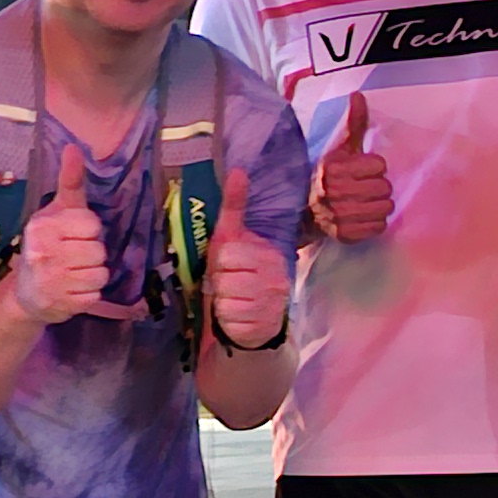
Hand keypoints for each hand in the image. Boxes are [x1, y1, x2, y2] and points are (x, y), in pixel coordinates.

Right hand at [8, 138, 109, 323]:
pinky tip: (72, 290)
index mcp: (43, 226)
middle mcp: (43, 252)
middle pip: (98, 250)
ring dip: (93, 275)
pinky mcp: (61, 304)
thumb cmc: (48, 245)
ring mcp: (51, 281)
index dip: (89, 231)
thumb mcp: (57, 211)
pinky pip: (95, 295)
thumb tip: (73, 146)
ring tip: (74, 274)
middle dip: (92, 254)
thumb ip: (69, 181)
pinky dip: (89, 294)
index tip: (74, 235)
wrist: (26, 294)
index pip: (91, 224)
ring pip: (101, 274)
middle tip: (73, 257)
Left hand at [204, 162, 288, 347]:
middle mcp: (276, 278)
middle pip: (224, 276)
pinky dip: (226, 320)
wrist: (257, 323)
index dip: (221, 263)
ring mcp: (271, 305)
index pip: (228, 254)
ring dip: (222, 302)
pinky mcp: (262, 327)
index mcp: (270, 254)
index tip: (232, 268)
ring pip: (224, 298)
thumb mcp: (233, 241)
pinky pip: (227, 318)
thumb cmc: (240, 276)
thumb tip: (237, 170)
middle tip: (231, 286)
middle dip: (221, 283)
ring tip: (234, 302)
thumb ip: (234, 207)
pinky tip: (237, 318)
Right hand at [309, 91, 390, 241]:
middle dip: (379, 186)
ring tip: (368, 201)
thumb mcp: (340, 149)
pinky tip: (365, 216)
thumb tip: (358, 95)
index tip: (364, 169)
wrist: (305, 211)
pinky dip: (376, 222)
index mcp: (333, 168)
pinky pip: (378, 227)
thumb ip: (353, 123)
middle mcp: (333, 192)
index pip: (379, 165)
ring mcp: (338, 216)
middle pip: (384, 187)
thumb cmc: (330, 175)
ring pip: (384, 208)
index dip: (375, 166)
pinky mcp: (344, 235)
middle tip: (367, 187)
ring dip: (380, 204)